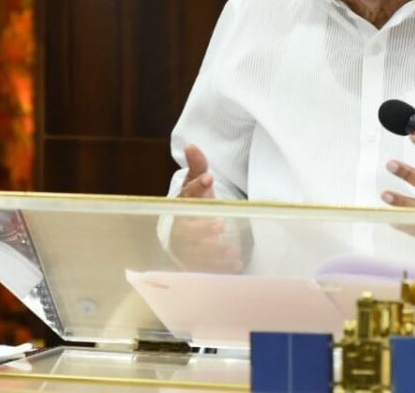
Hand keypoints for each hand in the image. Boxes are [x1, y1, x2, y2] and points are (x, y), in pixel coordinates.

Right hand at [170, 143, 243, 271]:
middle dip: (202, 228)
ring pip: (195, 253)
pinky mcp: (192, 264)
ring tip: (231, 251)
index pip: (185, 195)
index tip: (208, 179)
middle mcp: (179, 227)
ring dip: (213, 253)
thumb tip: (191, 145)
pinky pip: (204, 269)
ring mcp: (184, 248)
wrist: (186, 228)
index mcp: (180, 205)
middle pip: (187, 230)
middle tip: (219, 225)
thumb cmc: (195, 202)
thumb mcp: (196, 184)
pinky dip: (219, 268)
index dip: (196, 187)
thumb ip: (197, 165)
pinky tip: (235, 265)